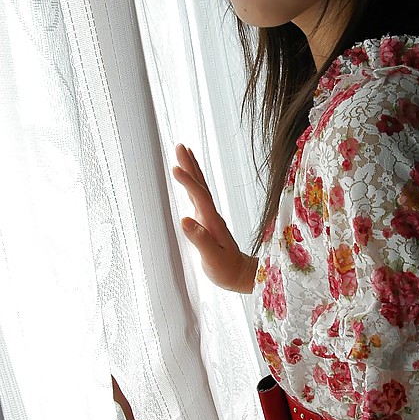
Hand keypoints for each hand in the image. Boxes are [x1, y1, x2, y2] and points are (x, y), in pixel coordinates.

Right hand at [172, 143, 256, 292]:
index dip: (188, 182)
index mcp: (212, 221)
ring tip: (183, 153)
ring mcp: (209, 216)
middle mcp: (211, 215)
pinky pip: (198, 196)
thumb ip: (200, 239)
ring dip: (192, 170)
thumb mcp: (213, 258)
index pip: (199, 196)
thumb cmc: (226, 270)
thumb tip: (185, 220)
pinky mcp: (207, 221)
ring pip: (200, 188)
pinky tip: (188, 180)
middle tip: (179, 146)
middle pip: (200, 185)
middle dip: (190, 165)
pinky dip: (192, 183)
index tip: (176, 167)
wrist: (240, 274)